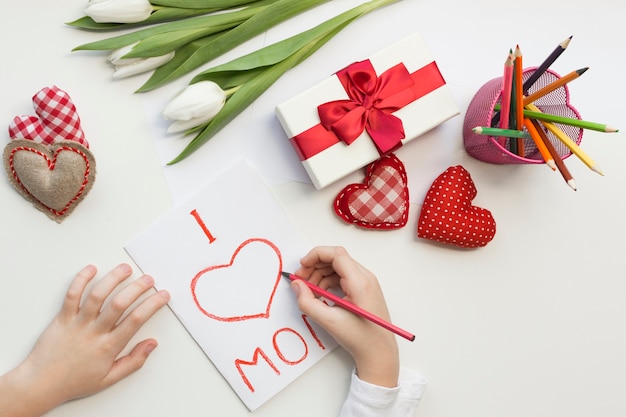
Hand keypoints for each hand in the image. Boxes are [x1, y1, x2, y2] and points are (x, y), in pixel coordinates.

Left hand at [0, 264, 169, 416]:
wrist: (41, 383)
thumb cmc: (74, 381)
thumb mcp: (109, 378)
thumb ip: (133, 362)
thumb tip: (152, 344)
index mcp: (108, 346)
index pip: (136, 320)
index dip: (152, 304)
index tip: (162, 295)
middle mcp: (94, 332)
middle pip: (120, 303)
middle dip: (138, 287)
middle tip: (149, 279)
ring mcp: (78, 323)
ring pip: (98, 295)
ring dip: (114, 279)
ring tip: (125, 269)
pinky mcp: (62, 317)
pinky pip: (72, 295)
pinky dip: (81, 279)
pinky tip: (92, 269)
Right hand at [290, 246, 398, 387]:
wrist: (379, 352)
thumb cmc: (360, 338)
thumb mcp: (329, 321)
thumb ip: (308, 302)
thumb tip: (297, 285)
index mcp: (360, 283)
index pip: (336, 254)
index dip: (315, 256)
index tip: (301, 266)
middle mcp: (366, 278)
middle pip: (336, 259)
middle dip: (315, 266)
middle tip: (301, 279)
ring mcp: (367, 282)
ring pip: (339, 267)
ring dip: (321, 274)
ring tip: (310, 291)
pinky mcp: (365, 289)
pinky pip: (344, 276)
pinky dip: (329, 281)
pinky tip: (321, 295)